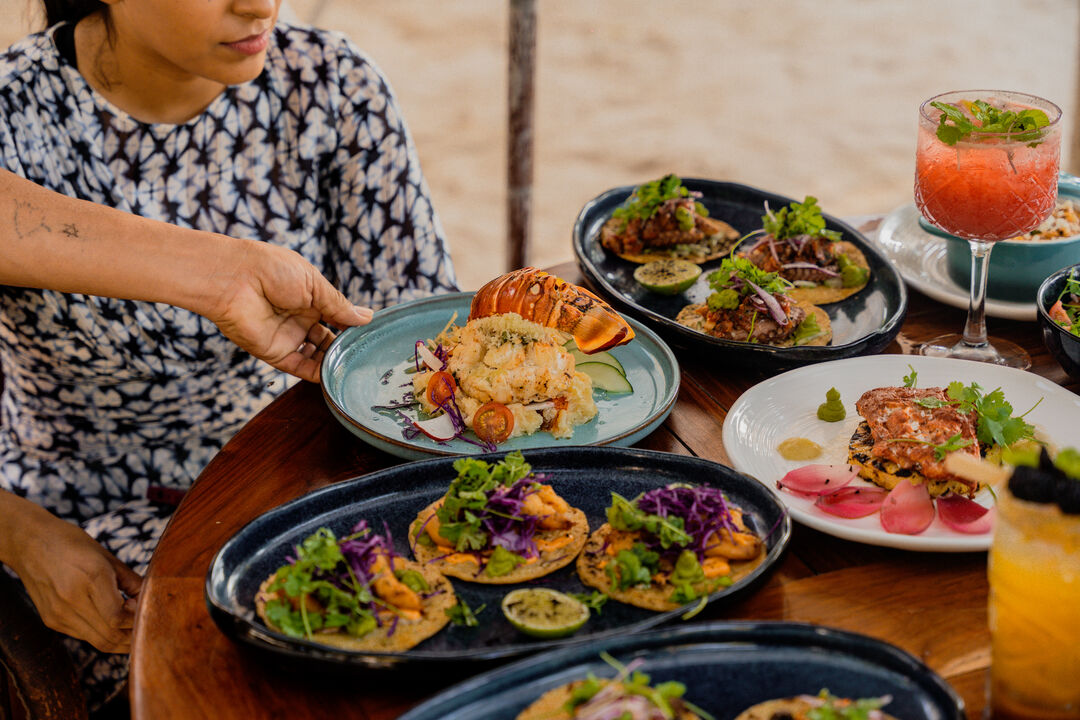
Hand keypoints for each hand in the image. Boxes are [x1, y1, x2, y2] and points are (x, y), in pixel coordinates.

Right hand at [3, 499, 141, 652]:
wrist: (30, 544)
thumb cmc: (74, 545)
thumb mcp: (107, 558)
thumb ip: (132, 581)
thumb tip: (152, 599)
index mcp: (91, 579)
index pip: (117, 618)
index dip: (136, 621)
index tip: (144, 609)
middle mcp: (72, 600)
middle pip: (109, 636)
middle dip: (133, 637)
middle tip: (147, 626)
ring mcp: (59, 614)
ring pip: (97, 641)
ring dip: (119, 641)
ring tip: (134, 629)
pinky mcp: (51, 621)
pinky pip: (83, 636)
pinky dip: (102, 634)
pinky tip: (112, 624)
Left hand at [207, 241, 373, 382]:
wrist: (234, 279)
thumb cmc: (272, 270)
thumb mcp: (314, 283)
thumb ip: (339, 305)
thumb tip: (367, 317)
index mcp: (310, 297)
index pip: (337, 316)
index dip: (353, 325)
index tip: (372, 334)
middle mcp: (300, 318)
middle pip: (329, 339)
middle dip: (346, 347)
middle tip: (366, 354)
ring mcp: (288, 337)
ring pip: (317, 356)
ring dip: (334, 362)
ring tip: (354, 366)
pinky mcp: (275, 353)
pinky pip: (300, 368)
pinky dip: (318, 374)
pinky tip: (335, 376)